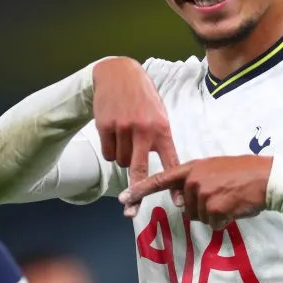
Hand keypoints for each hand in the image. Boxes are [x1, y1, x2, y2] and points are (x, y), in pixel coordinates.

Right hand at [92, 57, 181, 209]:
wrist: (118, 74)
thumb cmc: (143, 98)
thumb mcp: (159, 114)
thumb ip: (161, 139)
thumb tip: (166, 170)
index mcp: (162, 128)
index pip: (170, 161)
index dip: (174, 184)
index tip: (178, 202)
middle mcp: (143, 129)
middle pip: (138, 170)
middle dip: (136, 191)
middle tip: (131, 208)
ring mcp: (122, 128)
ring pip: (121, 162)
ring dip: (123, 159)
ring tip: (126, 139)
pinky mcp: (105, 126)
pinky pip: (108, 153)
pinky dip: (111, 150)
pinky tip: (114, 134)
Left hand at [118, 156, 272, 227]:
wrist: (268, 178)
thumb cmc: (244, 173)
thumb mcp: (215, 168)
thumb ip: (195, 180)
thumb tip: (182, 203)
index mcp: (193, 167)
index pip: (160, 179)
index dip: (140, 190)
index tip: (123, 199)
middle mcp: (193, 179)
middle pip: (185, 208)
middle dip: (203, 208)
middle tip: (223, 195)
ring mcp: (203, 193)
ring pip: (200, 217)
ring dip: (215, 214)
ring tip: (231, 199)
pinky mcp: (214, 207)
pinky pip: (213, 224)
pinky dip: (224, 220)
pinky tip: (235, 208)